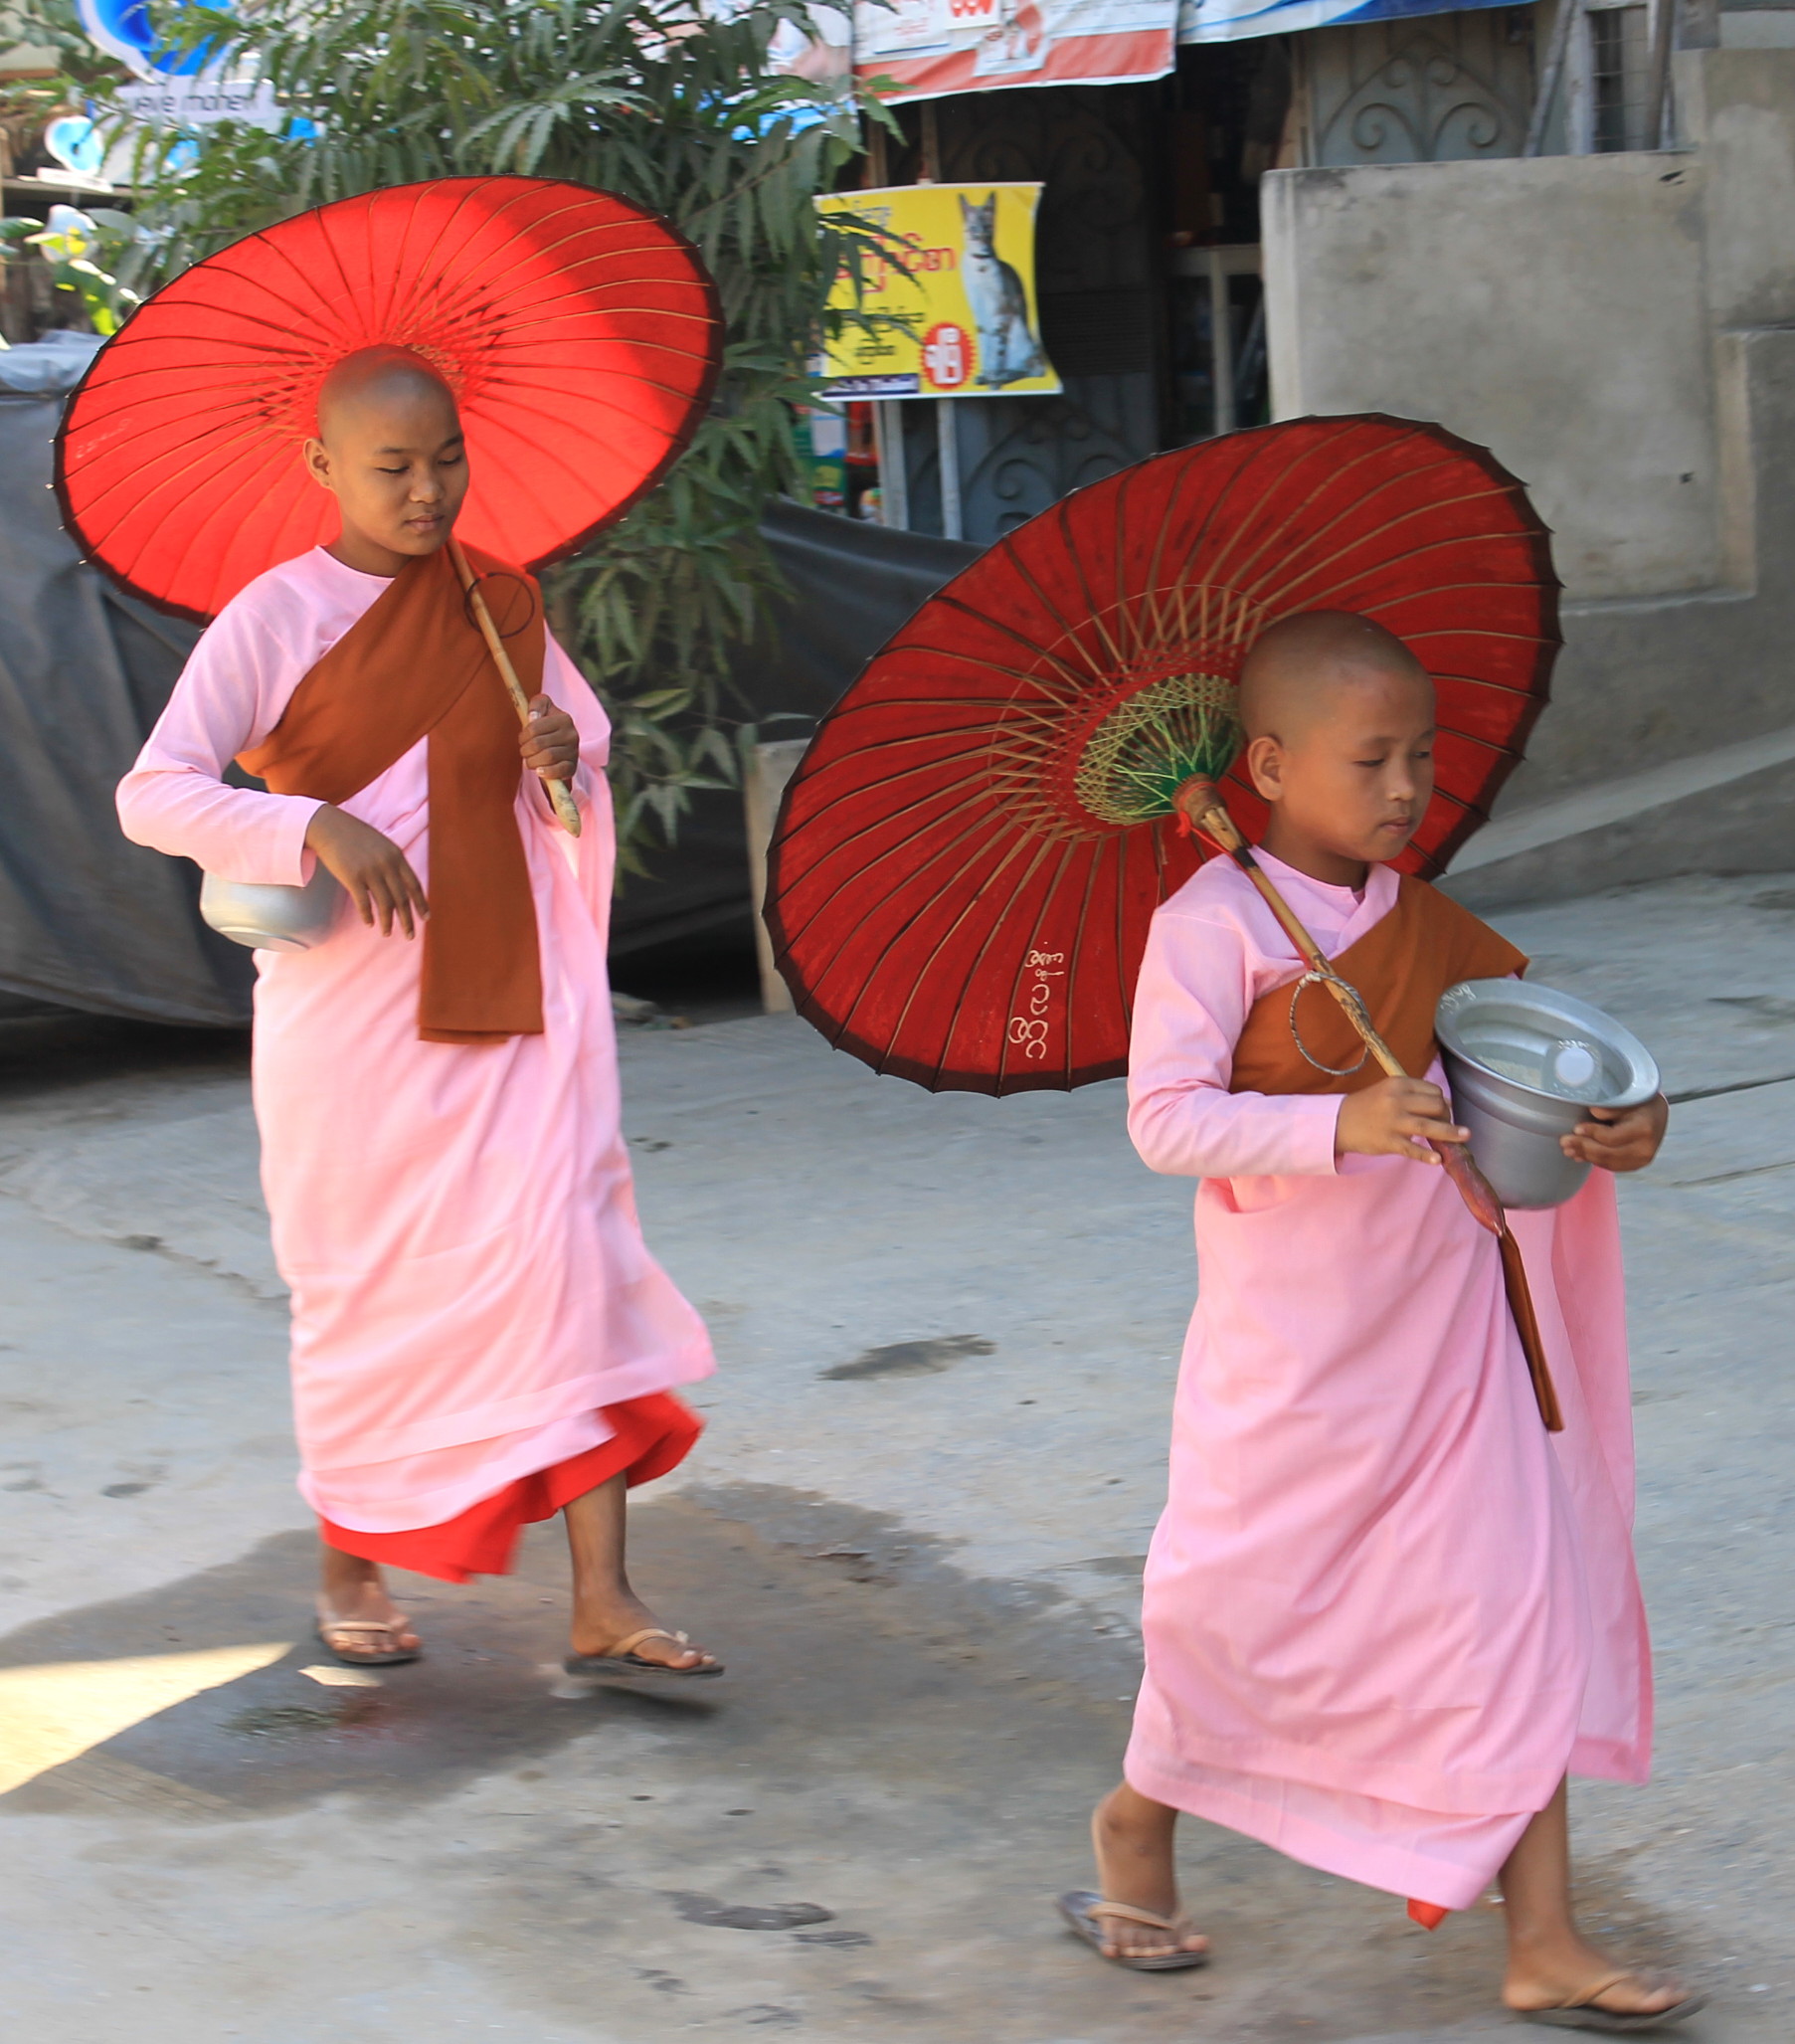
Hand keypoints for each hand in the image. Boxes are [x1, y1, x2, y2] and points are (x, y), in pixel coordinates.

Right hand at [304, 803, 427, 938]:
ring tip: (387, 933)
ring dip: (388, 922)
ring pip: (385, 904)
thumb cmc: (356, 836)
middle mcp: (387, 864)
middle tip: (410, 935)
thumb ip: (394, 863)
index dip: (421, 903)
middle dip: (408, 920)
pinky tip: (370, 924)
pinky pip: (363, 903)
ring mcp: (370, 871)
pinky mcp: (352, 877)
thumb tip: (402, 885)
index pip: (414, 885)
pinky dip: (368, 915)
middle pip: (402, 899)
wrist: (329, 826)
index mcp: (397, 856)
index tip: (426, 918)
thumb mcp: (382, 845)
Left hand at [521, 695, 578, 784]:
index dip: (523, 735)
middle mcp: (572, 734)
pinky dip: (547, 771)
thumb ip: (537, 705)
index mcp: (564, 719)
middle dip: (525, 749)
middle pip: (538, 744)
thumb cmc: (546, 727)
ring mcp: (573, 752)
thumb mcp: (543, 709)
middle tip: (524, 751)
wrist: (561, 746)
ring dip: (532, 761)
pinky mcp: (572, 767)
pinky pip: (559, 771)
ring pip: (547, 757)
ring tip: (529, 760)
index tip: (523, 738)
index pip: (534, 728)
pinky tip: (539, 771)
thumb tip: (533, 716)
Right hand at [1335, 1076, 1469, 1164]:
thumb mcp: (1387, 1091)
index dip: (1442, 1101)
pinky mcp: (1388, 1142)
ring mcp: (1393, 1122)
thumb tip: (1444, 1105)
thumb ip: (1412, 1094)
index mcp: (1397, 1084)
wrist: (1338, 1122)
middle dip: (1446, 1116)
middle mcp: (1396, 1101)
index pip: (1433, 1091)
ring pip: (1429, 1126)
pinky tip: (1438, 1160)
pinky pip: (1412, 1149)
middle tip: (1443, 1125)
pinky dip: (1426, 1155)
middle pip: (1436, 1106)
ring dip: (1450, 1132)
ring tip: (1465, 1136)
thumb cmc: (1366, 1106)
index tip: (1440, 1112)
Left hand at [1561, 1093, 1667, 1172]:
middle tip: (1564, 1142)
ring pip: (1608, 1162)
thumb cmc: (1639, 1102)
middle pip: (1608, 1153)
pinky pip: (1612, 1166)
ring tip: (1569, 1150)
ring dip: (1586, 1156)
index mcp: (1644, 1128)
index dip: (1592, 1133)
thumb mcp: (1628, 1097)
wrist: (1656, 1113)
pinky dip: (1595, 1161)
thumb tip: (1593, 1111)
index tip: (1576, 1128)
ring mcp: (1642, 1159)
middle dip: (1583, 1147)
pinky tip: (1581, 1156)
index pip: (1612, 1137)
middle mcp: (1645, 1147)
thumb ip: (1612, 1106)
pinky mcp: (1636, 1164)